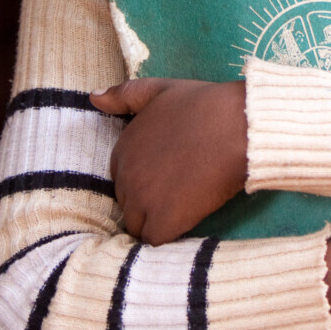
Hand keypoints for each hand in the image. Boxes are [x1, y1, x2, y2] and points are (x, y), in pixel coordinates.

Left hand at [90, 78, 247, 243]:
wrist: (236, 126)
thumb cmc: (203, 105)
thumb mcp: (158, 90)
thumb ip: (123, 95)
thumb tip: (94, 99)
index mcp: (123, 149)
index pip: (121, 179)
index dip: (143, 181)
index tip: (166, 176)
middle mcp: (126, 177)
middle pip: (127, 204)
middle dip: (147, 203)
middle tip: (177, 193)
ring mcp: (143, 201)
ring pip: (137, 226)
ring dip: (154, 222)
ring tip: (181, 211)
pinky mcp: (164, 221)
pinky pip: (154, 240)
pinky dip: (167, 234)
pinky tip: (186, 221)